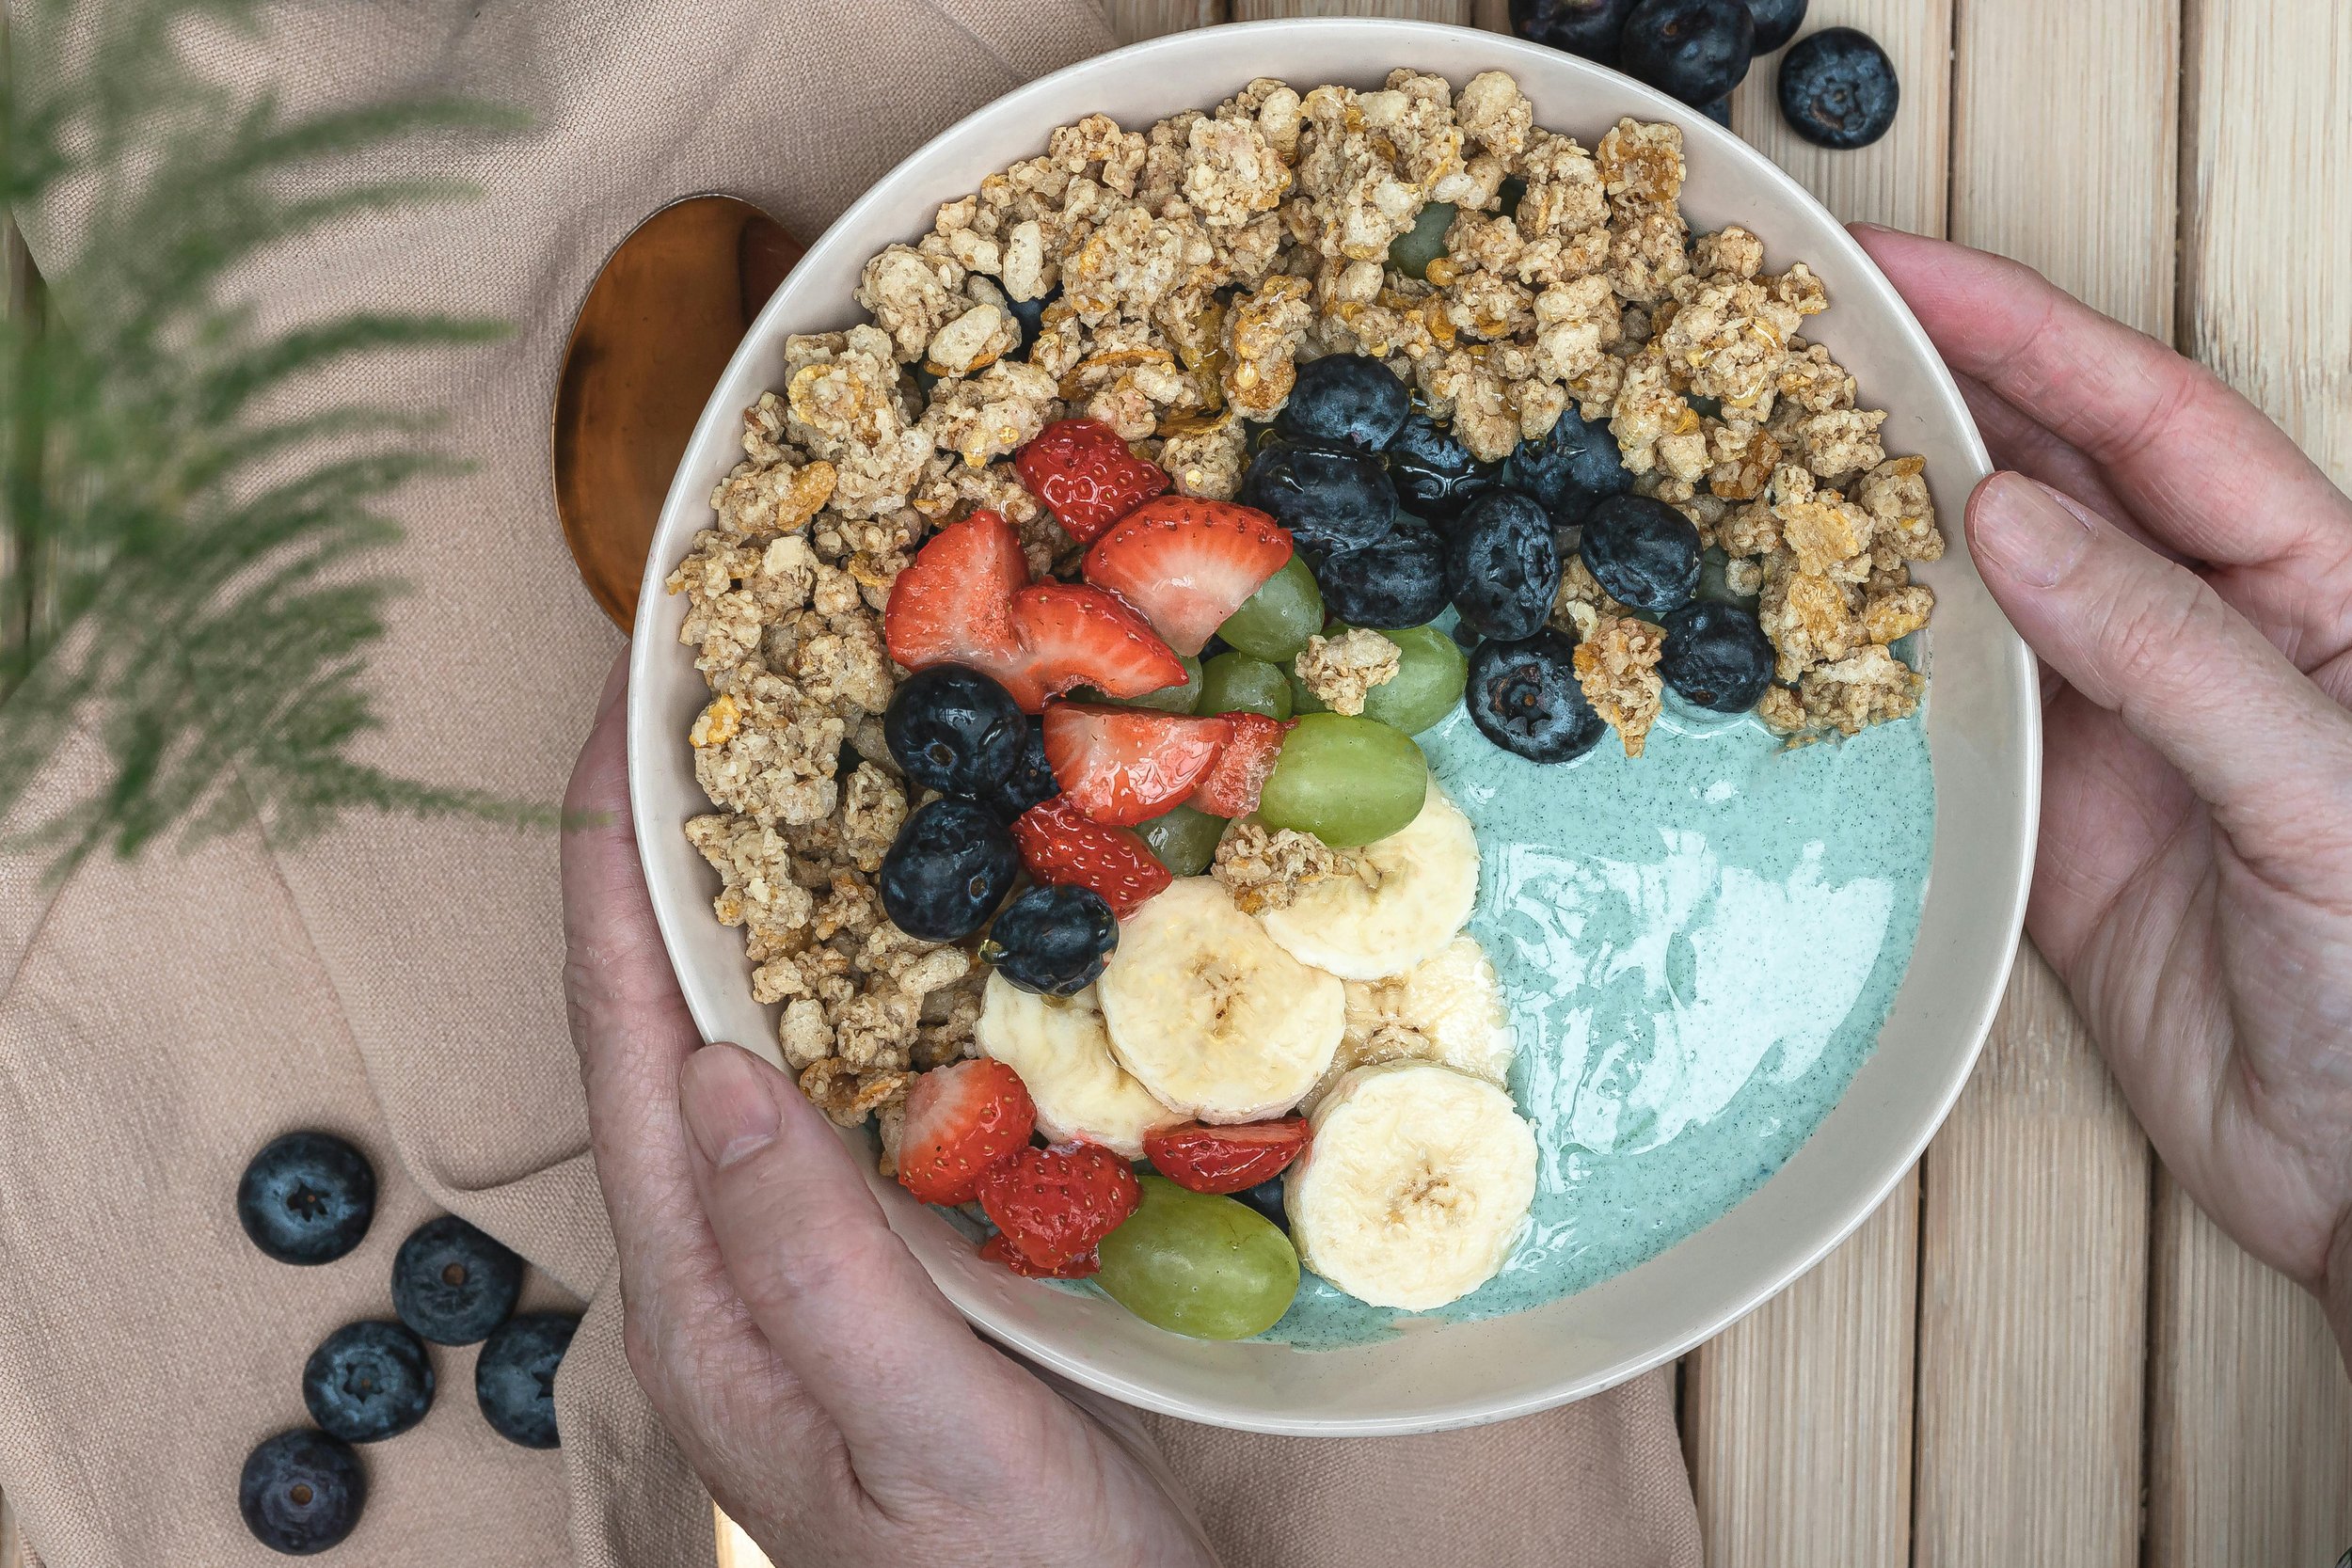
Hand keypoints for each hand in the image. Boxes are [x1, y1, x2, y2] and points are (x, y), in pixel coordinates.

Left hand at [559, 659, 1217, 1566]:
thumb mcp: (916, 1436)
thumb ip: (816, 1270)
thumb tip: (720, 1069)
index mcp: (704, 1293)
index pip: (626, 1044)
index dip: (611, 878)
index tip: (620, 724)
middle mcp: (739, 1254)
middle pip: (676, 1017)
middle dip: (677, 853)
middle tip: (718, 699)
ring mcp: (819, 1251)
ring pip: (773, 1036)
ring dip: (775, 897)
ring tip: (811, 763)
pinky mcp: (904, 1252)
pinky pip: (865, 1081)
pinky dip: (877, 977)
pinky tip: (928, 919)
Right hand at [1857, 227, 2351, 1353]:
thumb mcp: (2321, 787)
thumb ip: (2169, 651)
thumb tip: (2013, 519)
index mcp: (2310, 590)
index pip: (2152, 418)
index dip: (2027, 332)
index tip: (1905, 278)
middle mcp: (2201, 642)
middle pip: (2051, 482)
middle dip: (1933, 402)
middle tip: (1800, 348)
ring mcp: (2113, 737)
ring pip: (1977, 598)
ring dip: (1882, 534)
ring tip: (1771, 466)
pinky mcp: (2043, 836)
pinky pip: (1939, 733)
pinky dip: (1867, 685)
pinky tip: (1800, 644)